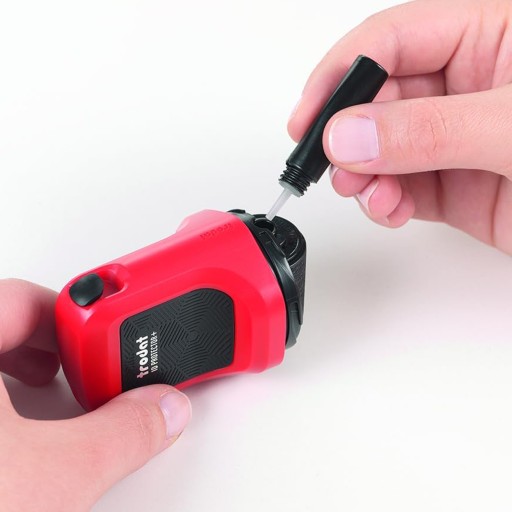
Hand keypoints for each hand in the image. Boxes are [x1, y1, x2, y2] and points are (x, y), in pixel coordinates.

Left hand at [0, 279, 190, 511]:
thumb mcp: (48, 479)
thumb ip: (120, 436)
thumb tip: (164, 410)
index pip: (24, 298)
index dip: (77, 315)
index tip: (104, 341)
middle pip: (0, 321)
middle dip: (47, 344)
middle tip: (78, 367)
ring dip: (17, 372)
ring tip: (45, 397)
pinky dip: (0, 407)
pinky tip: (11, 441)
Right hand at [289, 0, 511, 253]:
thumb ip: (430, 128)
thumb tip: (351, 134)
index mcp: (494, 36)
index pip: (393, 39)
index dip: (343, 74)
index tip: (311, 115)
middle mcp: (469, 86)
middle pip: (380, 98)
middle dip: (349, 132)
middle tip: (331, 161)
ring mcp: (459, 140)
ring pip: (383, 148)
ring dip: (363, 172)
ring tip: (364, 191)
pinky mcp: (457, 186)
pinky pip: (401, 187)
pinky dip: (384, 200)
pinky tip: (387, 207)